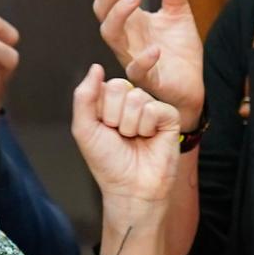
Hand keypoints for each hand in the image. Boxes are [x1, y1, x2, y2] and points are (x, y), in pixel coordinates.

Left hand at [70, 64, 179, 207]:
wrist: (130, 188)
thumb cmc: (107, 161)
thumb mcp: (84, 128)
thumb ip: (84, 96)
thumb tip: (96, 67)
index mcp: (111, 102)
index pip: (103, 86)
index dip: (100, 112)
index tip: (104, 130)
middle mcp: (131, 101)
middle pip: (119, 87)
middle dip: (114, 117)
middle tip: (120, 136)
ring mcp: (151, 107)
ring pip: (136, 98)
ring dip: (130, 126)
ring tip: (134, 139)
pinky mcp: (169, 116)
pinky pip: (154, 108)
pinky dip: (146, 127)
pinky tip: (149, 139)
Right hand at [91, 0, 203, 128]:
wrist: (196, 84)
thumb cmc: (180, 51)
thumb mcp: (178, 13)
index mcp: (129, 21)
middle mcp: (125, 38)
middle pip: (102, 11)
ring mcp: (133, 57)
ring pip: (110, 35)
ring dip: (119, 14)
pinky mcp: (148, 79)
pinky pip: (136, 70)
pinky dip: (144, 59)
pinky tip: (156, 47)